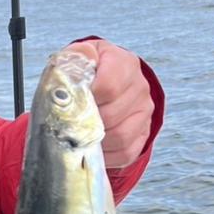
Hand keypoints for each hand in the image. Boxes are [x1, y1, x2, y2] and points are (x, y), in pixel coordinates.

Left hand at [66, 39, 153, 168]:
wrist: (105, 82)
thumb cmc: (86, 71)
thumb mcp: (78, 57)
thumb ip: (75, 57)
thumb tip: (77, 62)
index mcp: (124, 63)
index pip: (109, 86)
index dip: (87, 99)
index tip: (71, 104)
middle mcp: (140, 86)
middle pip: (112, 115)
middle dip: (87, 124)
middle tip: (69, 125)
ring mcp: (144, 111)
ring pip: (120, 137)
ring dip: (96, 141)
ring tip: (79, 137)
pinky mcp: (143, 133)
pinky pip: (126, 152)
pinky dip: (106, 156)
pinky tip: (92, 148)